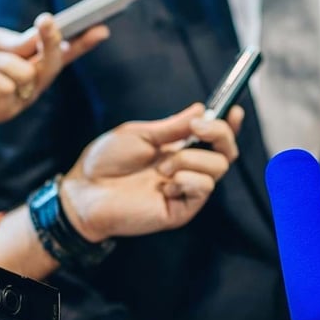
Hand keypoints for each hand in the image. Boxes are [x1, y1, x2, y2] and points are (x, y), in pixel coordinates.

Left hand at [0, 13, 108, 132]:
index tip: (101, 29)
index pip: (64, 53)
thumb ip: (16, 43)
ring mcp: (21, 100)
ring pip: (24, 72)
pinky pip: (4, 86)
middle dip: (51, 40)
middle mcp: (34, 84)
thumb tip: (36, 40)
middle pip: (53, 63)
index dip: (83, 43)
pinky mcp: (4, 113)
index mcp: (35, 63)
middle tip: (46, 20)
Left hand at [60, 103, 243, 242]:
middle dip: (219, 133)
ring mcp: (185, 191)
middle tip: (196, 128)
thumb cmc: (105, 162)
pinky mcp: (182, 210)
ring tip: (161, 167)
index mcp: (178, 150)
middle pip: (227, 152)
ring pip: (218, 168)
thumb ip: (172, 126)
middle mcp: (187, 170)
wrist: (84, 191)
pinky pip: (203, 188)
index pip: (214, 139)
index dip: (229, 125)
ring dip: (189, 159)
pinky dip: (185, 180)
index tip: (234, 110)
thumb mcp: (140, 134)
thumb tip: (200, 109)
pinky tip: (163, 186)